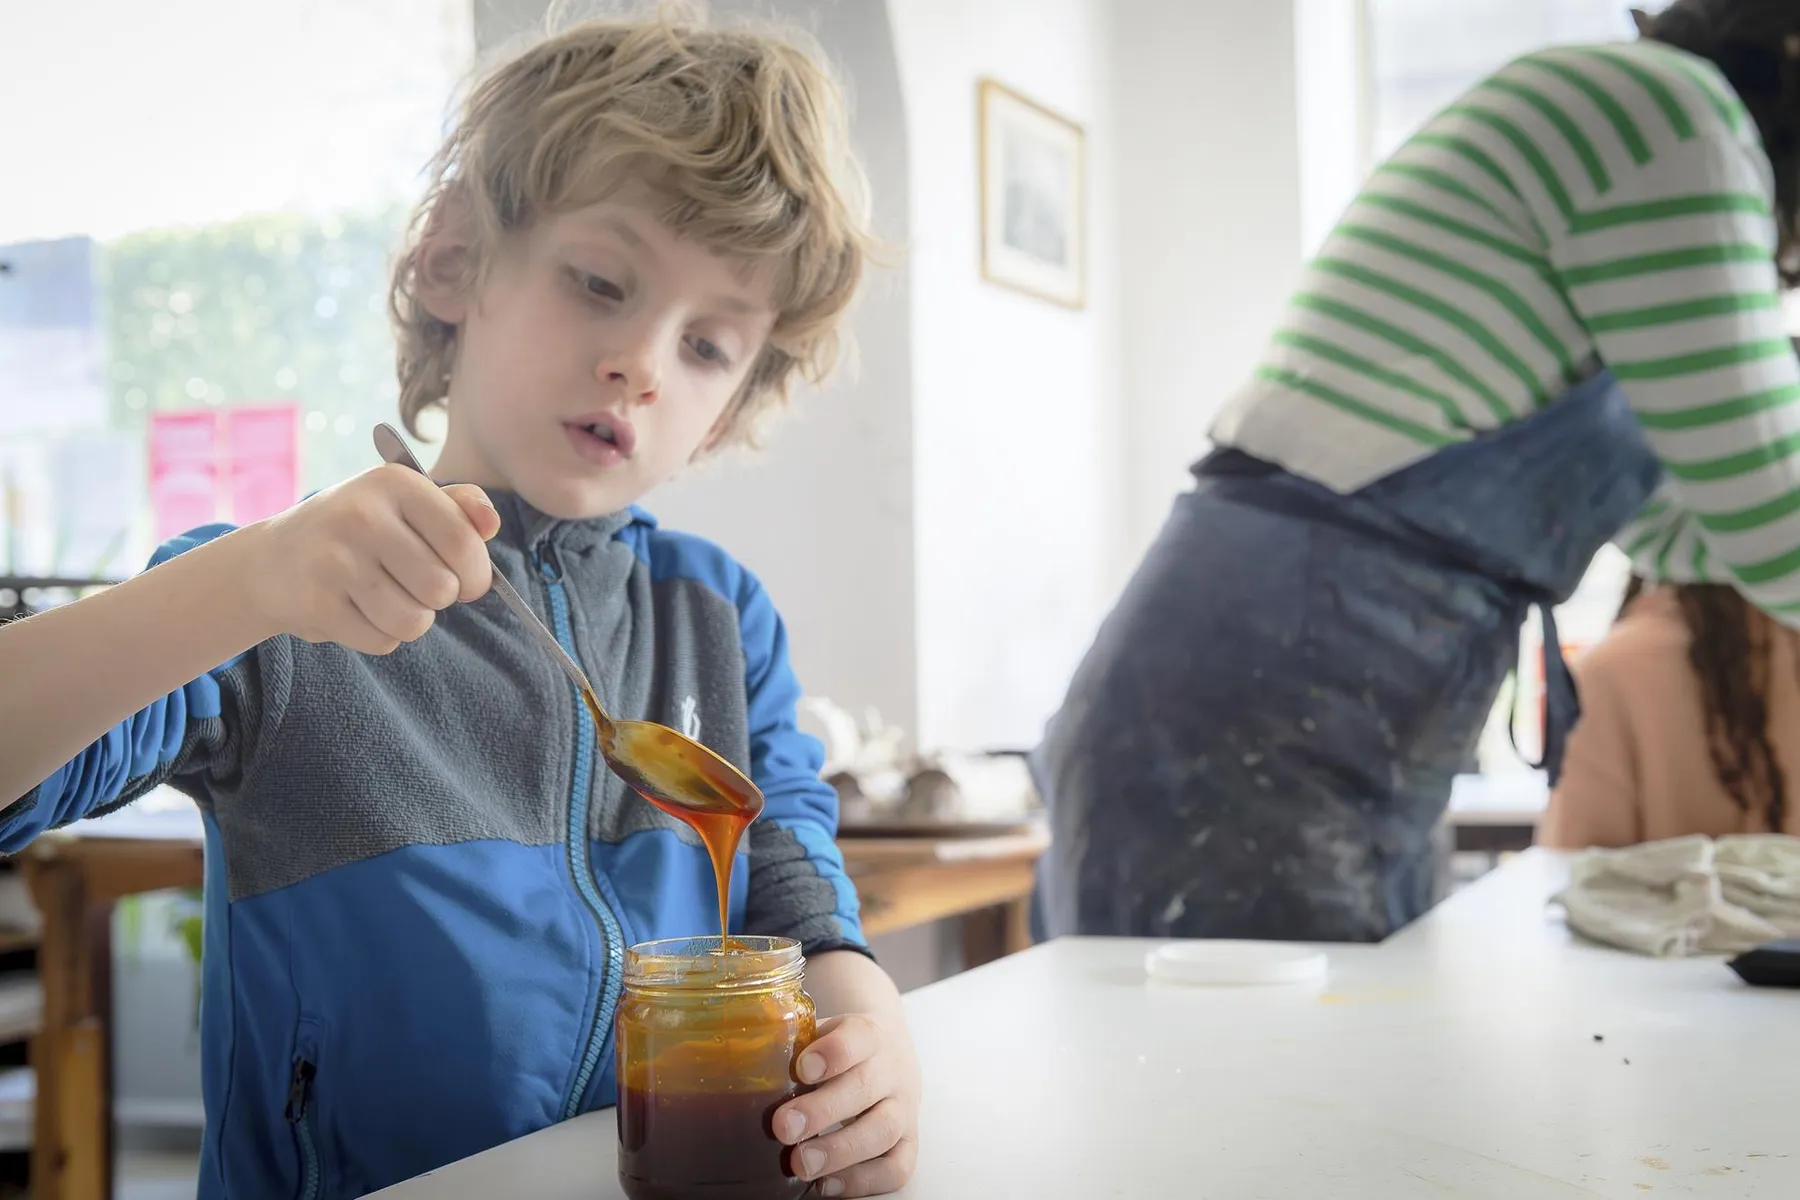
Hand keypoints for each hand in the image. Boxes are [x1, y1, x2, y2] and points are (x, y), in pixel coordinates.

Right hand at [244, 464, 498, 653]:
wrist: (271, 560)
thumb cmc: (359, 532)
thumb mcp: (404, 504)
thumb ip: (457, 508)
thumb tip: (490, 523)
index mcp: (395, 483)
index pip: (464, 542)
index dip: (477, 574)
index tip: (466, 581)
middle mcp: (361, 515)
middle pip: (443, 589)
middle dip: (439, 598)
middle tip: (412, 585)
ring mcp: (334, 559)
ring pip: (415, 622)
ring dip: (410, 621)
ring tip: (384, 598)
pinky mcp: (316, 602)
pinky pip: (382, 642)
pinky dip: (378, 636)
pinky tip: (355, 610)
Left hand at [774, 1012, 920, 1197]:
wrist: (889, 1051)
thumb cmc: (842, 1048)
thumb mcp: (821, 1033)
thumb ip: (792, 1045)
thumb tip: (742, 1065)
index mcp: (868, 1035)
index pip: (858, 1037)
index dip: (833, 1053)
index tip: (802, 1069)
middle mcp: (890, 1070)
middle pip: (865, 1088)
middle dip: (823, 1111)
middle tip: (785, 1128)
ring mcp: (903, 1108)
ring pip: (883, 1131)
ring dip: (840, 1151)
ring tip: (802, 1165)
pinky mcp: (908, 1141)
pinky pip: (897, 1167)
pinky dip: (863, 1180)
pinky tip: (827, 1184)